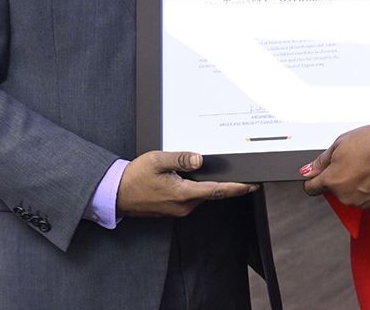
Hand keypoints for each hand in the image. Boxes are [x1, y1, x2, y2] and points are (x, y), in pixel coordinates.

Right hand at [116, 151, 257, 217]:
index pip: (217, 191)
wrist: (117, 194)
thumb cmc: (135, 177)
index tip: (252, 185)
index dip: (237, 188)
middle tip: (235, 171)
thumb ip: (180, 159)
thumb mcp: (157, 161)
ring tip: (206, 170)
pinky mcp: (174, 209)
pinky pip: (191, 197)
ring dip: (207, 184)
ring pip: (201, 194)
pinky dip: (196, 188)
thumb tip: (199, 159)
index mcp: (183, 194)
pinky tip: (189, 177)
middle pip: (211, 192)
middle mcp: (184, 205)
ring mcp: (179, 209)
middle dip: (224, 183)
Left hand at [300, 123, 369, 210]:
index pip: (312, 188)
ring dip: (358, 184)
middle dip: (342, 178)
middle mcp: (346, 196)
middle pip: (336, 190)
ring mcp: (364, 203)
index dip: (313, 180)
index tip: (316, 177)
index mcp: (333, 180)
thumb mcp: (341, 143)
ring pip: (354, 195)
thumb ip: (322, 161)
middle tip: (356, 161)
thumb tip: (308, 171)